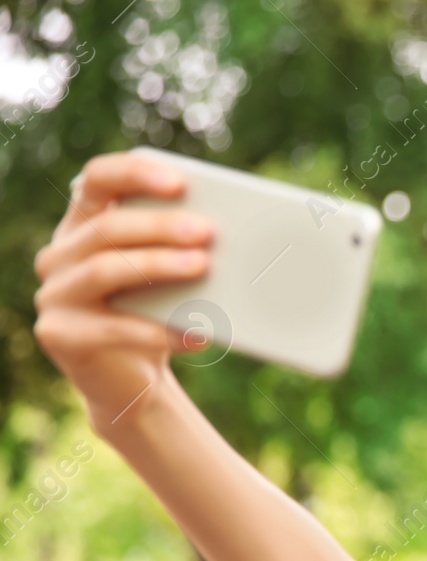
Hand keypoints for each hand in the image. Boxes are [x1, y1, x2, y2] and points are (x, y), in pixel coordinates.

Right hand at [32, 151, 215, 430]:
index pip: (97, 179)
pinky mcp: (60, 335)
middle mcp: (59, 254)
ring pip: (105, 269)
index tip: (180, 182)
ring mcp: (54, 294)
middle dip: (160, 226)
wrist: (130, 381)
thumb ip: (180, 247)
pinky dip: (161, 331)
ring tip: (203, 267)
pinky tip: (199, 333)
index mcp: (83, 224)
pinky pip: (114, 328)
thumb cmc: (154, 316)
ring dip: (158, 265)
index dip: (134, 174)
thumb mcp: (165, 275)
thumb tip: (231, 232)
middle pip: (107, 228)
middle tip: (207, 231)